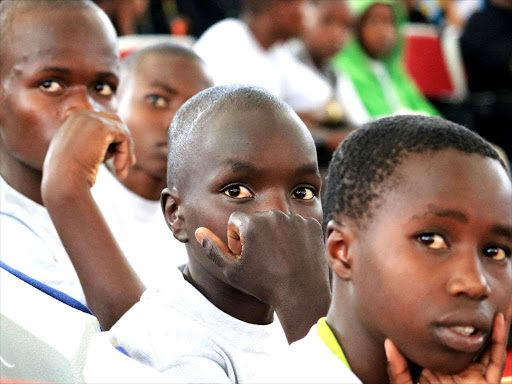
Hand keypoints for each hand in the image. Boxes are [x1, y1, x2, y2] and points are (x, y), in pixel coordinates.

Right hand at [42, 110, 134, 199]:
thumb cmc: (71, 176)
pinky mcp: (101, 126)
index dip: (114, 141)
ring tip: (121, 173)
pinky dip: (125, 154)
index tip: (119, 163)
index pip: (102, 124)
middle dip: (124, 143)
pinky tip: (118, 168)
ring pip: (121, 131)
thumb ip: (98, 147)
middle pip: (115, 122)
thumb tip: (117, 146)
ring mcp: (90, 118)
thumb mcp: (84, 158)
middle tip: (130, 164)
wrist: (64, 181)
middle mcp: (80, 115)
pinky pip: (123, 137)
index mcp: (72, 121)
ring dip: (126, 152)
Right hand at [195, 210, 330, 341]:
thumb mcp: (232, 271)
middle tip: (261, 258)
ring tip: (278, 258)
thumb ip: (213, 249)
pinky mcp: (312, 224)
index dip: (236, 239)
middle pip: (257, 219)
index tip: (244, 255)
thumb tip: (199, 231)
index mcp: (251, 222)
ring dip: (274, 234)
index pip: (236, 221)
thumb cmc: (263, 285)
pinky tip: (294, 255)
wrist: (302, 294)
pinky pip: (296, 225)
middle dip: (255, 234)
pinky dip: (294, 236)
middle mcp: (273, 214)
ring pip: (277, 221)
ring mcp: (295, 218)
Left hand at [386, 305, 511, 383]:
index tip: (432, 300)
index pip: (438, 342)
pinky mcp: (487, 383)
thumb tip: (388, 342)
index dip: (439, 324)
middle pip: (464, 340)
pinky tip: (500, 322)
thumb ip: (397, 368)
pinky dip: (499, 340)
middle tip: (465, 297)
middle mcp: (455, 368)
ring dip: (489, 326)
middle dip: (468, 321)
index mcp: (435, 367)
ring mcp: (472, 375)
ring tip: (489, 303)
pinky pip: (495, 359)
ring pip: (483, 345)